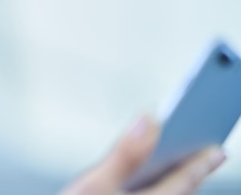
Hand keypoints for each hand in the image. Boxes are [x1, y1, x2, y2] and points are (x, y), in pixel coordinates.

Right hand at [59, 116, 226, 194]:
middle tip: (206, 157)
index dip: (201, 163)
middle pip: (179, 194)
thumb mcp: (93, 185)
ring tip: (179, 171)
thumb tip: (149, 121)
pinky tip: (147, 188)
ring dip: (176, 186)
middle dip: (191, 175)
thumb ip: (124, 154)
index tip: (216, 150)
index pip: (184, 182)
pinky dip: (159, 193)